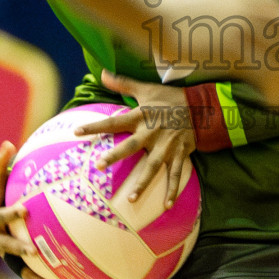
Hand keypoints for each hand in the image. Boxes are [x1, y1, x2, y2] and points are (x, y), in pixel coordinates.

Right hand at [0, 140, 49, 278]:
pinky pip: (20, 269)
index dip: (8, 215)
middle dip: (16, 246)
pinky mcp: (10, 256)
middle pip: (1, 243)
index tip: (25, 210)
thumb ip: (1, 164)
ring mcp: (0, 247)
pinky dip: (32, 276)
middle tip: (33, 248)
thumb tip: (8, 144)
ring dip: (26, 267)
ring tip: (43, 272)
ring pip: (11, 259)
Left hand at [74, 71, 197, 206]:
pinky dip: (172, 191)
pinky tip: (167, 206)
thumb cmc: (169, 98)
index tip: (76, 132)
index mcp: (142, 116)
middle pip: (131, 146)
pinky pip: (175, 175)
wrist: (201, 106)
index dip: (95, 126)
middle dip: (115, 156)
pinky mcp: (180, 154)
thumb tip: (101, 72)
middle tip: (99, 166)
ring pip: (153, 167)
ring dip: (143, 183)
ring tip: (130, 198)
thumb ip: (122, 83)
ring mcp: (167, 146)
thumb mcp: (146, 88)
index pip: (114, 121)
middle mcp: (152, 132)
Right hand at [152, 0, 278, 107]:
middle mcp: (250, 6)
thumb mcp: (207, 1)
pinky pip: (267, 73)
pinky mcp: (235, 48)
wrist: (152, 18)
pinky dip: (276, 91)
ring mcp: (243, 26)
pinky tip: (275, 103)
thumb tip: (236, 27)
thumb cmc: (171, 13)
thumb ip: (227, 10)